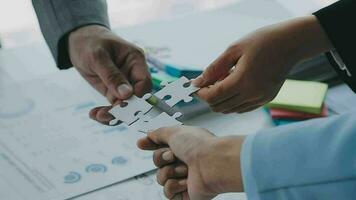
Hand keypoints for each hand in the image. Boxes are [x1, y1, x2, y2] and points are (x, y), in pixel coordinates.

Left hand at [68, 25, 151, 122]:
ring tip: (97, 116)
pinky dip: (106, 113)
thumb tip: (127, 95)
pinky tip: (94, 114)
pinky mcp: (113, 91)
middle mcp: (134, 73)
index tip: (124, 106)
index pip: (145, 82)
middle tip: (106, 116)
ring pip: (126, 105)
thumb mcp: (98, 57)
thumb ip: (112, 76)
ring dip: (113, 114)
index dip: (138, 96)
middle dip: (124, 109)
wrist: (79, 40)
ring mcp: (124, 84)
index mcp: (136, 60)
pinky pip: (115, 107)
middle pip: (137, 97)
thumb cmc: (90, 42)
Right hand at [137, 126, 244, 199]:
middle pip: (157, 162)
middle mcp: (184, 161)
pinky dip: (174, 186)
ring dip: (170, 172)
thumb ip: (158, 133)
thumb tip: (147, 135)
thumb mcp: (174, 132)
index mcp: (184, 146)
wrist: (213, 163)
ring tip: (185, 170)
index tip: (141, 144)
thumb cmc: (199, 146)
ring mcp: (185, 178)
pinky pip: (167, 192)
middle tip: (173, 155)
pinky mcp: (186, 194)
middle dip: (161, 158)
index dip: (151, 145)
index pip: (161, 146)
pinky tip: (186, 182)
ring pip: (161, 178)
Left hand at [193, 16, 331, 112]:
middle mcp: (253, 94)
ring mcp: (261, 99)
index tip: (196, 86)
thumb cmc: (262, 41)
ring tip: (223, 81)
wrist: (291, 43)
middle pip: (220, 106)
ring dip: (221, 100)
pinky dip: (233, 102)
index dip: (201, 93)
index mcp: (243, 81)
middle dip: (209, 97)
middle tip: (208, 82)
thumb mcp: (234, 50)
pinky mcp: (266, 99)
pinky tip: (234, 87)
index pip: (214, 97)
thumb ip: (214, 68)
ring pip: (230, 110)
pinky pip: (242, 108)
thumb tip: (198, 82)